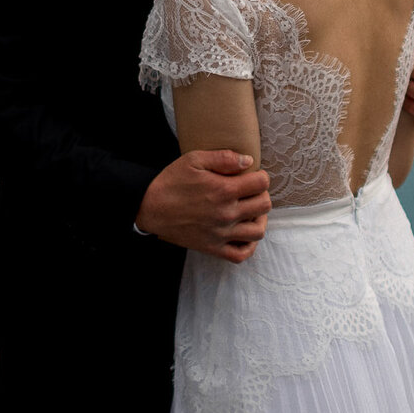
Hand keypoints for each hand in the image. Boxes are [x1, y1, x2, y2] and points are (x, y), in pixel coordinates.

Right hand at [137, 150, 271, 263]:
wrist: (149, 208)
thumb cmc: (171, 182)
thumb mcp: (194, 159)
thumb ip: (223, 158)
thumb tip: (248, 161)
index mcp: (224, 190)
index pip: (261, 183)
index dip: (259, 176)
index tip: (251, 176)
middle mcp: (227, 214)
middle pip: (264, 205)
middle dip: (260, 194)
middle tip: (249, 191)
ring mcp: (221, 234)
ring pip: (258, 231)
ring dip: (259, 219)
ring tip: (249, 211)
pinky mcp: (213, 248)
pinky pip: (241, 254)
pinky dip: (249, 245)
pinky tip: (243, 233)